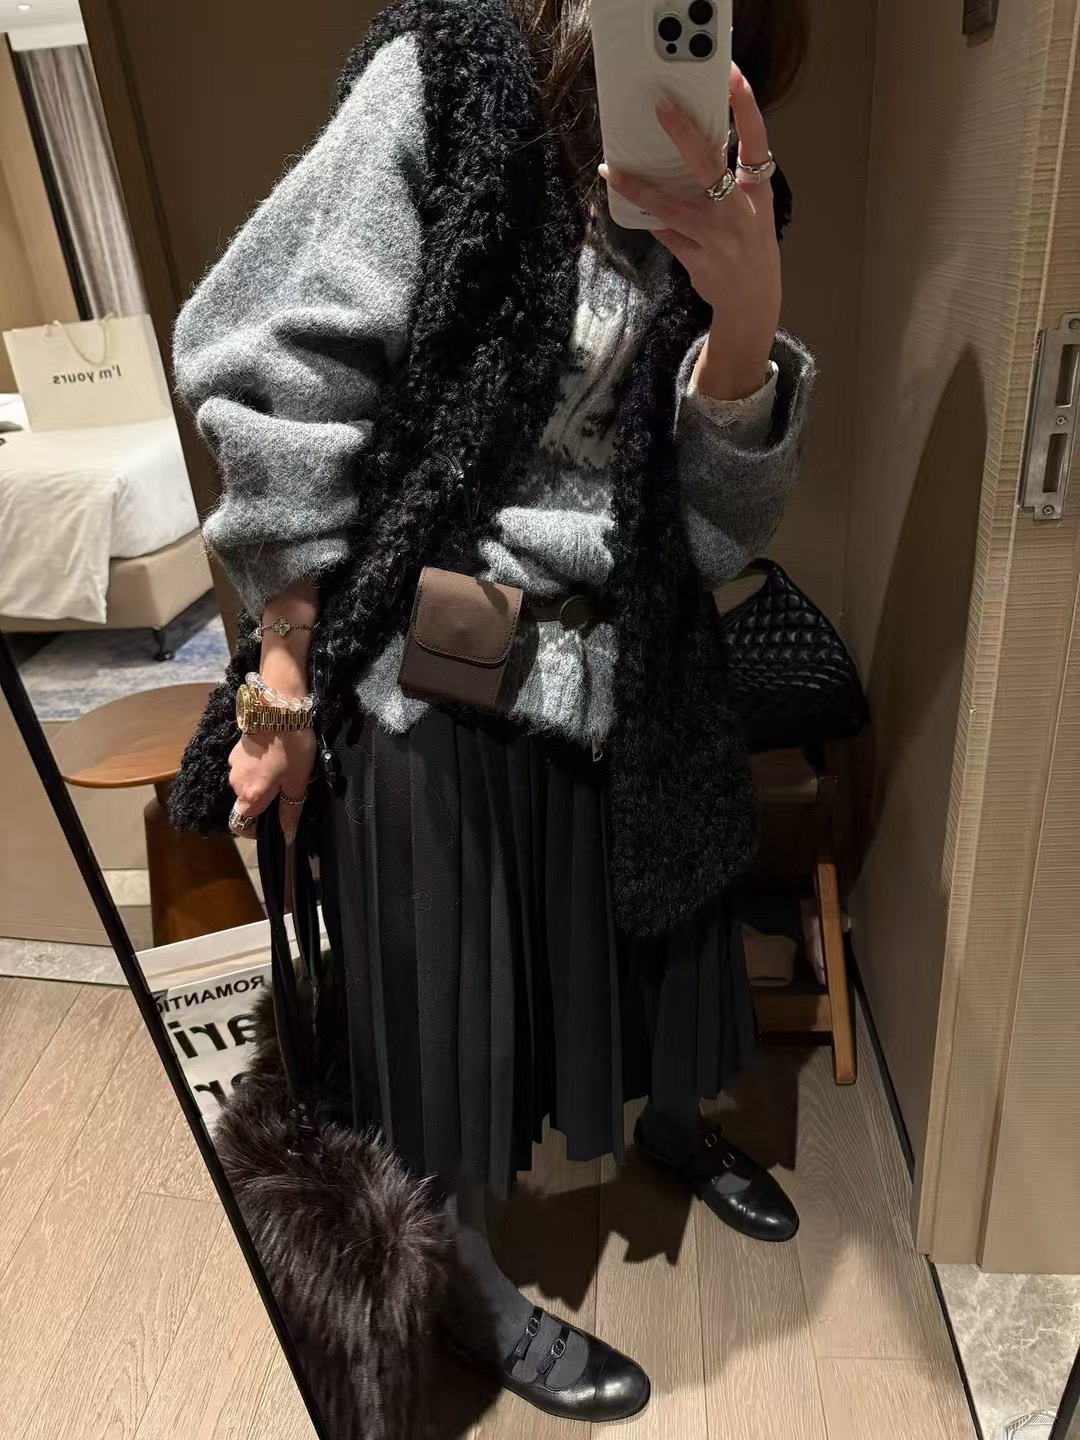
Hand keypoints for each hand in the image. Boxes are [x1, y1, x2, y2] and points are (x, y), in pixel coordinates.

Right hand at [228, 728, 315, 844]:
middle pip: (245, 805)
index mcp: (250, 797)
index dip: (255, 831)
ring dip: (260, 784)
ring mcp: (233, 766)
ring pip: (245, 785)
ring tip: (283, 770)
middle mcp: (235, 784)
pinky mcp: (235, 751)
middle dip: (263, 804)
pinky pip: (245, 770)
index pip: (240, 826)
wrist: (278, 709)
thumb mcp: (297, 784)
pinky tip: (274, 757)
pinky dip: (257, 770)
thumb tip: (287, 838)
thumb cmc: (291, 749)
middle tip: (286, 791)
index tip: (272, 825)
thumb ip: (290, 812)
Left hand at [600, 64, 779, 400]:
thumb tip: (691, 143)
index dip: (745, 105)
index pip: (755, 138)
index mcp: (757, 190)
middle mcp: (738, 211)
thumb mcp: (753, 206)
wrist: (753, 301)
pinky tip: (625, 205)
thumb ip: (730, 178)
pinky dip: (647, 219)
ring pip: (672, 207)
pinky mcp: (698, 260)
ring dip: (640, 189)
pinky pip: (665, 234)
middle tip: (661, 107)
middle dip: (684, 134)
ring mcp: (717, 238)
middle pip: (709, 165)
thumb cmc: (751, 244)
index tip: (731, 75)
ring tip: (612, 171)